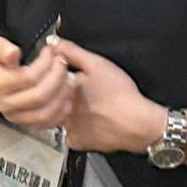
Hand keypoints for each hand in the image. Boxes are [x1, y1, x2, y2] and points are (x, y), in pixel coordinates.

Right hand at [0, 37, 73, 131]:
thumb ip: (1, 48)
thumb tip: (13, 53)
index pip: (28, 77)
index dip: (44, 63)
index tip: (50, 51)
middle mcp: (6, 104)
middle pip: (40, 96)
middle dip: (57, 76)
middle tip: (62, 62)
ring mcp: (17, 116)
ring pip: (46, 112)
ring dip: (62, 94)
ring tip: (67, 77)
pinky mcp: (26, 122)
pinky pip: (48, 122)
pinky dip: (61, 110)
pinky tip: (65, 94)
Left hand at [49, 39, 165, 155]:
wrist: (137, 123)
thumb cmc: (121, 95)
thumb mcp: (97, 64)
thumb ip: (73, 52)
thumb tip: (55, 44)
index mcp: (65, 89)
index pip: (49, 82)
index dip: (62, 78)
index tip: (75, 78)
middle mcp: (62, 109)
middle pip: (53, 101)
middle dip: (65, 96)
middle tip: (86, 93)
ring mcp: (69, 128)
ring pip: (59, 119)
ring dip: (68, 113)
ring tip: (89, 107)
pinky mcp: (80, 142)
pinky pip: (71, 137)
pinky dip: (78, 132)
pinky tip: (91, 123)